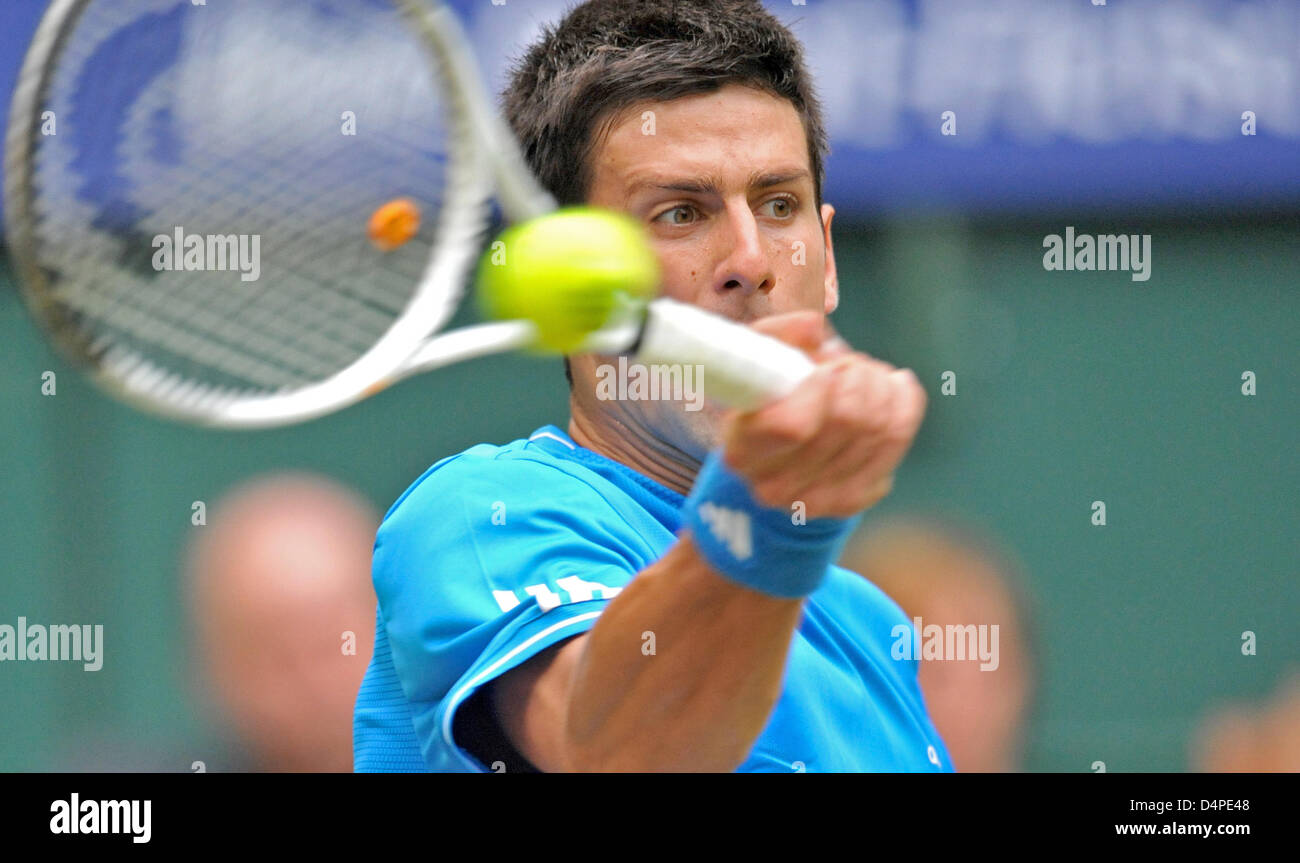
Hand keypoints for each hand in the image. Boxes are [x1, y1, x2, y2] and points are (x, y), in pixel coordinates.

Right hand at [720, 311, 926, 518]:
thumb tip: (814, 327)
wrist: (774, 451)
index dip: (818, 386)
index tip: (823, 368)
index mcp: (742, 450)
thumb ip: (778, 334)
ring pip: (878, 427)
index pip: (792, 426)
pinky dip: (903, 402)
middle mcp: (775, 486)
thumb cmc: (765, 395)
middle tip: (846, 363)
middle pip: (846, 420)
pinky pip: (898, 438)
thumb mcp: (757, 357)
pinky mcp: (853, 500)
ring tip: (863, 372)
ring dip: (878, 384)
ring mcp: (817, 500)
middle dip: (856, 374)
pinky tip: (892, 387)